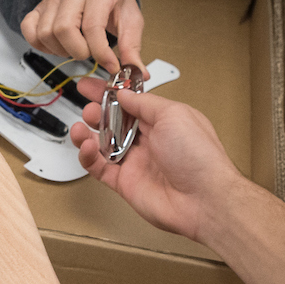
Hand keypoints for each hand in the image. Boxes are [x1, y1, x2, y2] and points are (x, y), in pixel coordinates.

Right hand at [21, 0, 143, 77]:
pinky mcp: (39, 8)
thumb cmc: (114, 1)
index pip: (92, 26)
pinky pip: (29, 29)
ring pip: (45, 32)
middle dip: (78, 51)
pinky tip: (58, 46)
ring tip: (76, 47)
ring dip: (61, 50)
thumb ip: (132, 47)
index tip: (112, 66)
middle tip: (90, 53)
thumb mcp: (131, 20)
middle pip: (63, 29)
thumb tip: (137, 74)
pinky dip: (41, 44)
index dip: (101, 52)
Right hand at [70, 84, 255, 243]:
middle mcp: (149, 140)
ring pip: (103, 144)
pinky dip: (89, 157)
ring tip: (81, 127)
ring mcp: (136, 162)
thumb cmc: (199, 157)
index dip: (111, 93)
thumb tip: (125, 94)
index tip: (93, 84)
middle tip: (87, 106)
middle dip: (98, 111)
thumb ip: (144, 103)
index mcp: (163, 120)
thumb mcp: (173, 114)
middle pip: (114, 122)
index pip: (131, 102)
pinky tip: (88, 147)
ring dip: (88, 134)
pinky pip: (99, 168)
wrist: (203, 199)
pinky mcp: (125, 183)